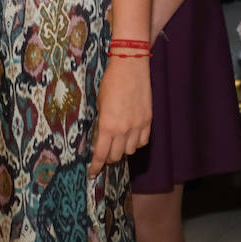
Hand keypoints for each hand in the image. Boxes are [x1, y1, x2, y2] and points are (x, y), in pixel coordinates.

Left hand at [89, 56, 150, 177]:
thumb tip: (101, 136)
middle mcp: (124, 130)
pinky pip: (142, 141)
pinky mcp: (148, 121)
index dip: (96, 166)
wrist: (131, 68)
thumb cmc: (110, 83)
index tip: (93, 173)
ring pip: (130, 150)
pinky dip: (135, 143)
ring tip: (117, 142)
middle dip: (109, 157)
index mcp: (108, 126)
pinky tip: (130, 137)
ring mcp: (138, 126)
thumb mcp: (99, 103)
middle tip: (104, 154)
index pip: (101, 154)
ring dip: (122, 149)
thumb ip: (102, 122)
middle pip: (116, 155)